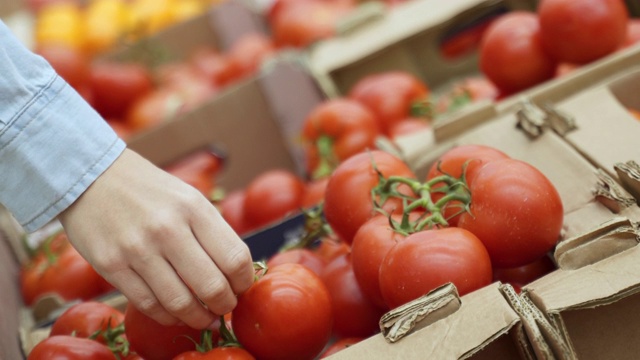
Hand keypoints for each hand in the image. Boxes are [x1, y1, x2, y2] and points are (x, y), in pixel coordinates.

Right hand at [58, 148, 253, 328]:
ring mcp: (137, 248)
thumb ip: (212, 233)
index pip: (235, 258)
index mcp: (194, 208)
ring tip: (204, 317)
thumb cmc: (150, 191)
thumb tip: (238, 274)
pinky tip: (175, 313)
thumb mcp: (189, 198)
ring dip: (198, 317)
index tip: (241, 288)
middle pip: (212, 286)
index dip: (244, 282)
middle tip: (225, 308)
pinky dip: (167, 316)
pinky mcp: (111, 265)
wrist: (92, 175)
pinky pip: (148, 304)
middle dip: (225, 305)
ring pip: (180, 302)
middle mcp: (168, 228)